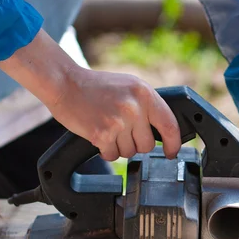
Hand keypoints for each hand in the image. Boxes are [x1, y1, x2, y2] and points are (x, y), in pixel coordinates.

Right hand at [52, 68, 181, 160]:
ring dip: (119, 147)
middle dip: (136, 144)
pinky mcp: (102, 135)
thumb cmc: (95, 86)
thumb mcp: (129, 86)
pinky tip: (98, 135)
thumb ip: (146, 105)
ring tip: (108, 129)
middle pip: (147, 145)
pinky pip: (112, 155)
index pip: (169, 124)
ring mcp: (118, 122)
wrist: (64, 83)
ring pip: (129, 152)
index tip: (171, 152)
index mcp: (144, 93)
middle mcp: (134, 107)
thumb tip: (163, 130)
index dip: (174, 143)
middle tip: (122, 132)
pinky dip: (106, 151)